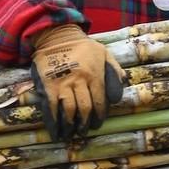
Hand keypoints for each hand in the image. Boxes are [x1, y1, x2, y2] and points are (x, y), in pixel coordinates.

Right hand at [30, 24, 124, 140]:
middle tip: (83, 131)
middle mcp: (79, 80)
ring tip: (70, 134)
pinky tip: (55, 131)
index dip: (99, 116)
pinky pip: (51, 107)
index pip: (99, 101)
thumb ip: (114, 70)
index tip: (97, 124)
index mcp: (94, 74)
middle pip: (84, 108)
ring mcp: (63, 83)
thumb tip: (120, 90)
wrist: (57, 35)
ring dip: (70, 125)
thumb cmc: (83, 46)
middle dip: (85, 123)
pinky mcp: (48, 85)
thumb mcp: (104, 53)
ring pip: (69, 110)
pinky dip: (53, 121)